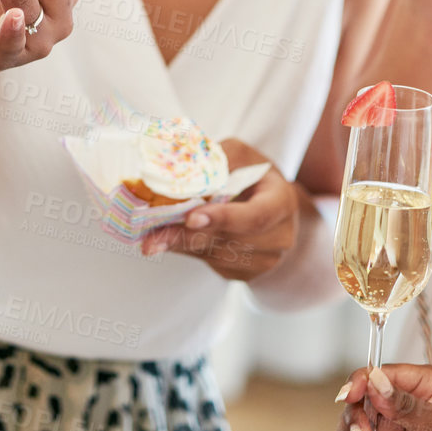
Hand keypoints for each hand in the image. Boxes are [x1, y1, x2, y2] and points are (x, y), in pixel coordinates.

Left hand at [140, 138, 299, 280]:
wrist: (276, 213)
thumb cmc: (255, 178)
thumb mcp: (244, 157)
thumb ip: (219, 160)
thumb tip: (178, 168)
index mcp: (281, 202)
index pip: (255, 215)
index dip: (223, 218)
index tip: (191, 217)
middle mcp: (278, 236)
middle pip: (229, 241)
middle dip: (186, 238)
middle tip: (152, 239)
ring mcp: (263, 261)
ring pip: (214, 255)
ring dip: (180, 245)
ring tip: (150, 238)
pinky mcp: (245, 273)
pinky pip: (210, 262)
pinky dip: (186, 250)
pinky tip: (169, 239)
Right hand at [298, 365, 431, 430]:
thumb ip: (409, 407)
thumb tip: (377, 382)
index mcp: (423, 384)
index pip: (383, 373)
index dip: (363, 381)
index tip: (350, 396)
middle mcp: (404, 401)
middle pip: (364, 396)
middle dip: (355, 415)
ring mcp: (394, 426)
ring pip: (358, 420)